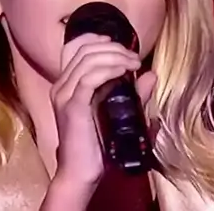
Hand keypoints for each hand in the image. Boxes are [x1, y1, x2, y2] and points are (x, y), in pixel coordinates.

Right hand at [49, 33, 156, 187]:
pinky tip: (124, 72)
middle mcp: (62, 86)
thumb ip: (134, 94)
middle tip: (135, 58)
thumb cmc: (98, 146)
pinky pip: (89, 79)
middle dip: (114, 48)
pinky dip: (109, 70)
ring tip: (133, 64)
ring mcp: (64, 95)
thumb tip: (151, 75)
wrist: (81, 174)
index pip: (77, 48)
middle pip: (85, 50)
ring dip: (115, 57)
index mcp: (68, 85)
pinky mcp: (72, 107)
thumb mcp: (119, 114)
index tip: (121, 45)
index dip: (98, 40)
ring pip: (88, 60)